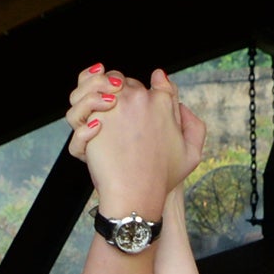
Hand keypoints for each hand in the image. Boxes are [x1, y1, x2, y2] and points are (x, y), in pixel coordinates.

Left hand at [69, 65, 196, 217]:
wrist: (136, 194)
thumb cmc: (162, 178)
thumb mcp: (191, 153)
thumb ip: (194, 124)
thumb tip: (180, 103)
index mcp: (163, 102)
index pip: (156, 79)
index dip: (146, 88)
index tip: (137, 100)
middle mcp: (139, 99)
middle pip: (121, 79)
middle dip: (114, 90)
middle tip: (110, 111)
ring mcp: (115, 106)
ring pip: (97, 84)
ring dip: (91, 93)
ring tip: (95, 112)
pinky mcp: (94, 119)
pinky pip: (80, 107)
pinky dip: (81, 113)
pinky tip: (91, 128)